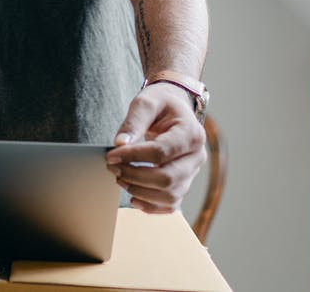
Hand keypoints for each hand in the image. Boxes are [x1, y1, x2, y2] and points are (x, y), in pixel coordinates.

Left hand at [105, 83, 206, 211]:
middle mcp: (197, 156)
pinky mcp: (184, 184)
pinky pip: (171, 204)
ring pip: (170, 195)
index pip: (161, 152)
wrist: (174, 109)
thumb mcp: (146, 102)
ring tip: (119, 178)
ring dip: (140, 191)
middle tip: (112, 167)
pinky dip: (151, 206)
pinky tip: (133, 196)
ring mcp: (192, 173)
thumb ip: (133, 121)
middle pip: (167, 178)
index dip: (133, 156)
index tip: (111, 154)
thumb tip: (120, 144)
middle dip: (135, 176)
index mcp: (192, 134)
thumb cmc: (160, 104)